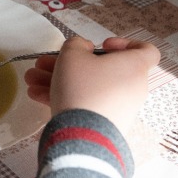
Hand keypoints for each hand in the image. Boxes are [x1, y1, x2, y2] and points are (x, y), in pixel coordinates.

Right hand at [24, 36, 160, 133]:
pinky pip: (87, 103)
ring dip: (60, 79)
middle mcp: (132, 86)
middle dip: (71, 63)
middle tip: (46, 62)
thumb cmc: (81, 85)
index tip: (102, 45)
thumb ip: (76, 43)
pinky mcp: (106, 123)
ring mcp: (120, 107)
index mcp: (133, 66)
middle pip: (103, 68)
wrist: (82, 134)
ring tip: (31, 80)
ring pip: (89, 85)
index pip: (146, 50)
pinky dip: (66, 96)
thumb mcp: (71, 54)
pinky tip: (36, 96)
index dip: (124, 43)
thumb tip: (85, 49)